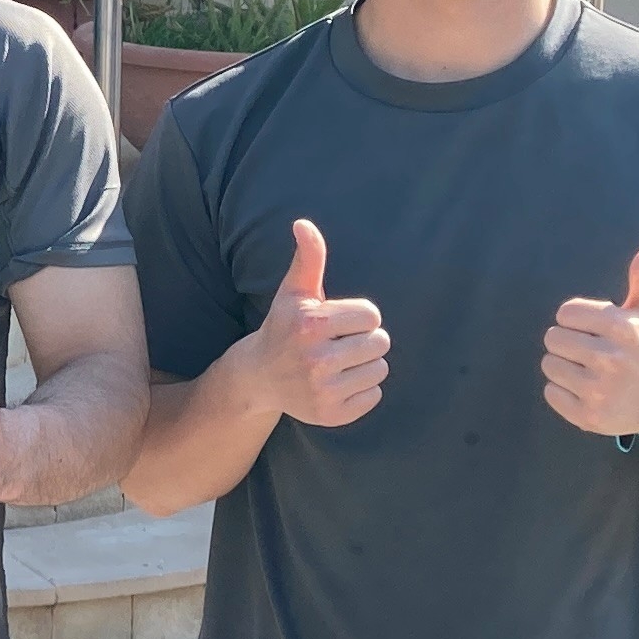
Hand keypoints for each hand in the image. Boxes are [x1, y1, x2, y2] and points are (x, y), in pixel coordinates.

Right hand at [236, 220, 388, 429]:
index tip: (336, 324)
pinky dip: (361, 390)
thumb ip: (308, 257)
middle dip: (364, 341)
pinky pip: (374, 396)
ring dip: (365, 365)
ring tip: (338, 364)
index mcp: (310, 324)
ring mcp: (322, 390)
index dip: (358, 317)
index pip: (372, 314)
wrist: (258, 377)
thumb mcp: (294, 292)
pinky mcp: (330, 415)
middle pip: (380, 342)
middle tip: (338, 345)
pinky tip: (337, 384)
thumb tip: (303, 223)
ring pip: (380, 370)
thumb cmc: (284, 327)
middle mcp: (315, 359)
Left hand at [544, 240, 638, 441]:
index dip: (577, 318)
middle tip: (589, 349)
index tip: (594, 327)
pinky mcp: (589, 417)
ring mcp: (600, 391)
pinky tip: (587, 389)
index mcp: (623, 329)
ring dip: (564, 365)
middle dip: (568, 340)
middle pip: (553, 338)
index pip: (566, 312)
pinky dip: (563, 391)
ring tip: (589, 369)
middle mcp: (611, 360)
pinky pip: (551, 393)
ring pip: (549, 365)